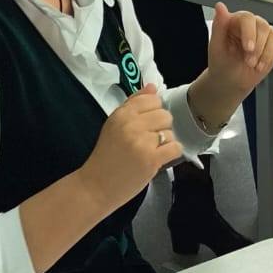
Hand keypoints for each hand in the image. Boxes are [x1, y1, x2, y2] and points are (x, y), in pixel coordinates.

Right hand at [79, 85, 182, 216]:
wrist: (96, 186)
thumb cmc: (106, 155)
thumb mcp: (114, 124)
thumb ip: (133, 104)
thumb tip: (153, 87)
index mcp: (121, 114)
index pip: (152, 99)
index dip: (153, 111)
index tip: (146, 124)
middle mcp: (132, 124)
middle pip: (165, 114)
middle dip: (160, 127)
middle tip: (149, 140)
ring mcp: (142, 142)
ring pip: (170, 132)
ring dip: (165, 142)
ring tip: (150, 151)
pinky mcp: (151, 159)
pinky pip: (175, 147)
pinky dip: (171, 153)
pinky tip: (159, 158)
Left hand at [190, 4, 272, 127]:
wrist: (231, 81)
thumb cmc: (221, 62)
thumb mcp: (216, 47)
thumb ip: (218, 25)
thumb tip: (220, 6)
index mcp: (235, 21)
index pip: (247, 18)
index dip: (250, 33)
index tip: (248, 48)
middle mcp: (251, 24)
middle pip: (263, 26)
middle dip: (258, 47)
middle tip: (249, 62)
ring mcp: (263, 34)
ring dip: (265, 53)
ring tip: (253, 65)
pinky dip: (271, 57)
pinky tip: (260, 65)